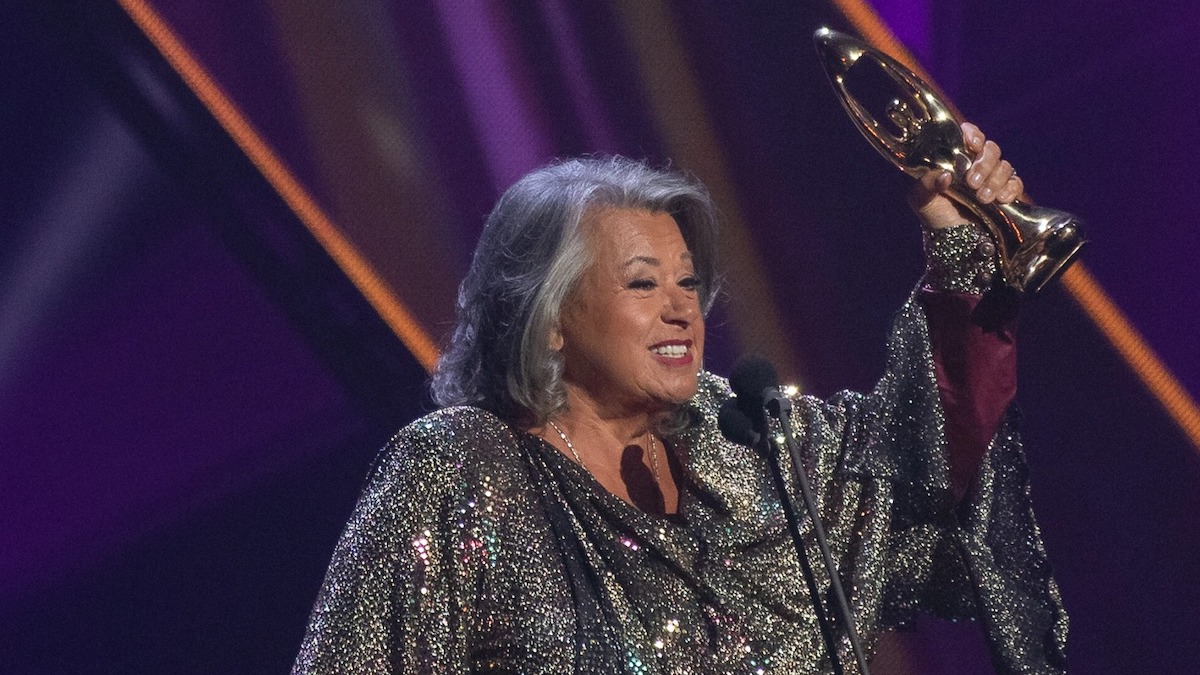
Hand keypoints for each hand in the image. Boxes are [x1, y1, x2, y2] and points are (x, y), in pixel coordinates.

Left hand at [908, 122, 1023, 228]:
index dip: (973, 135)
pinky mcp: (1005, 191)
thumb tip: (944, 175)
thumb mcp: (921, 200)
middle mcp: (976, 164)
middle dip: (984, 164)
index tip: (973, 144)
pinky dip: (1011, 189)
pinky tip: (1001, 199)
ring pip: (1004, 165)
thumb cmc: (934, 213)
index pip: (968, 135)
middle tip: (972, 182)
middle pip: (990, 149)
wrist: (953, 239)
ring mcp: (992, 177)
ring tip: (983, 198)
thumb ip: (927, 185)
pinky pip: (1016, 183)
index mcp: (956, 158)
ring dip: (995, 180)